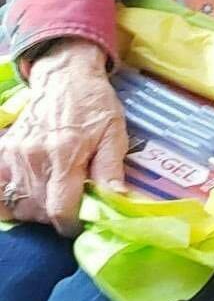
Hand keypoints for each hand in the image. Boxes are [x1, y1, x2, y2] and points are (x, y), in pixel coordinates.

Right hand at [0, 40, 128, 233]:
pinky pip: (2, 187)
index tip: (81, 222)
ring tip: (54, 197)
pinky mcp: (5, 150)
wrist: (65, 76)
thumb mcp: (114, 134)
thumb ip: (111, 169)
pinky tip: (32, 192)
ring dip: (36, 209)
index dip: (71, 224)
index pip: (60, 209)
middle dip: (55, 217)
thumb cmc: (94, 105)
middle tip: (71, 206)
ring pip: (19, 202)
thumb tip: (116, 200)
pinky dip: (14, 197)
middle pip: (38, 210)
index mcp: (65, 154)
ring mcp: (16, 154)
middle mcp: (35, 157)